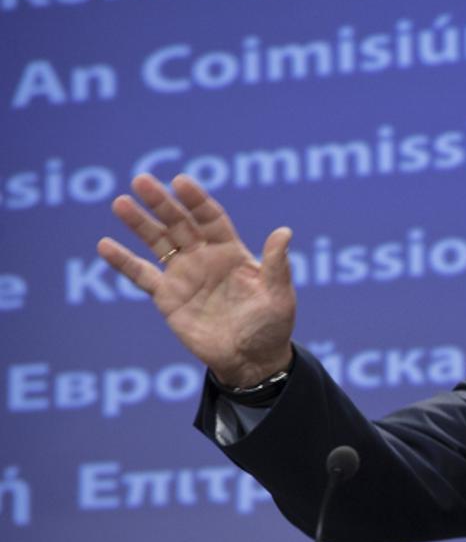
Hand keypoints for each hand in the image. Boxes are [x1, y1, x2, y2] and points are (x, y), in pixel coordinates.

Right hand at [98, 173, 296, 387]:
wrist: (251, 361)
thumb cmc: (271, 326)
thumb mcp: (278, 296)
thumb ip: (277, 265)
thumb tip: (284, 232)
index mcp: (232, 252)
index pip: (211, 218)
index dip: (196, 200)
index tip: (180, 182)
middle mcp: (205, 258)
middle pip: (180, 223)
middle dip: (162, 203)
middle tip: (141, 180)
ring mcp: (184, 275)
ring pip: (158, 242)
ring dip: (139, 223)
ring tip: (121, 203)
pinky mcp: (168, 297)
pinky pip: (142, 275)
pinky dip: (124, 262)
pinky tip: (105, 245)